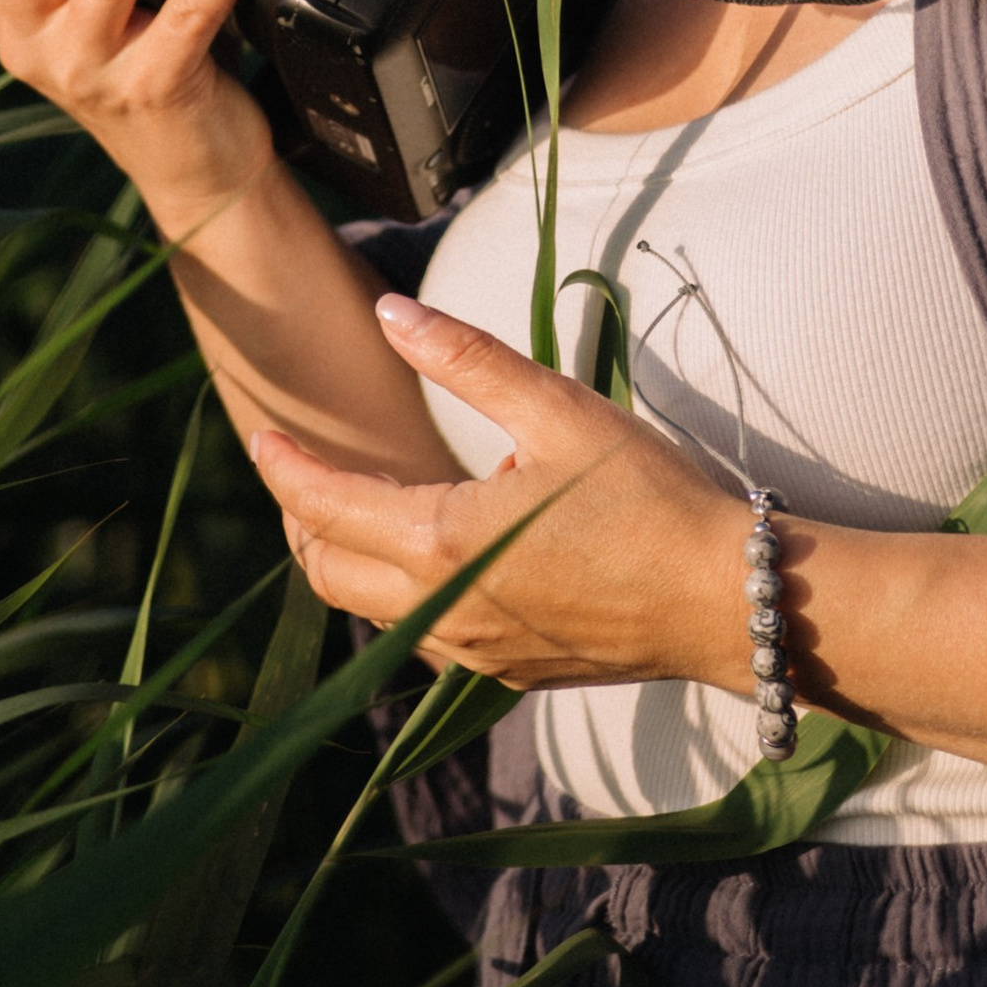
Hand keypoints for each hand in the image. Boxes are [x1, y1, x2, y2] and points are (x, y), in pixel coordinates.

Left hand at [252, 294, 748, 690]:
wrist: (726, 601)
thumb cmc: (649, 497)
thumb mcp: (557, 408)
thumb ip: (465, 359)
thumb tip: (389, 313)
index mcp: (442, 541)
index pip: (324, 506)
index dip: (285, 466)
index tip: (261, 433)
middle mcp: (442, 611)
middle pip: (328, 573)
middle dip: (302, 520)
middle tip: (303, 469)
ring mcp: (473, 653)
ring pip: (372, 612)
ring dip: (348, 559)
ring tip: (361, 503)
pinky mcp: (507, 673)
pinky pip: (424, 636)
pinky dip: (401, 592)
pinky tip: (436, 554)